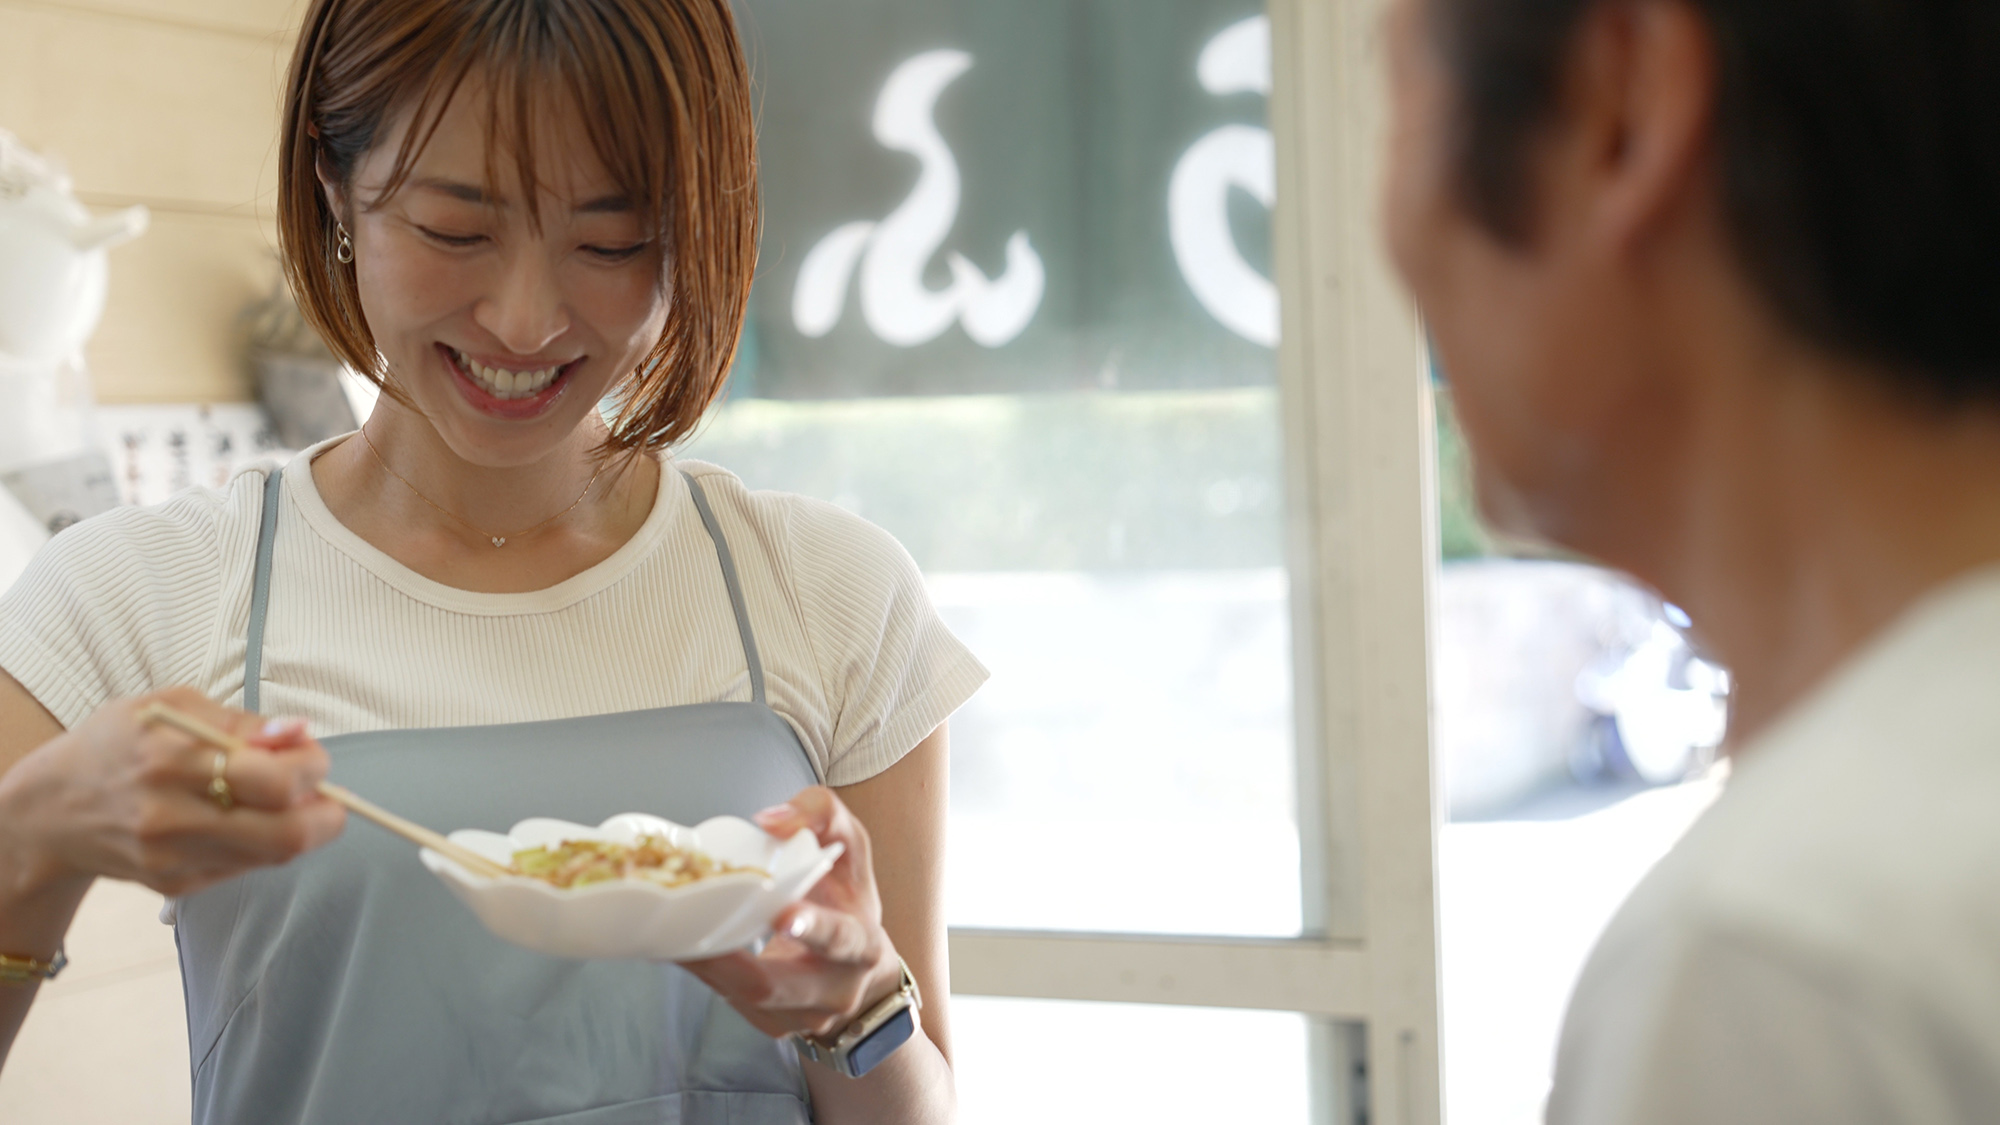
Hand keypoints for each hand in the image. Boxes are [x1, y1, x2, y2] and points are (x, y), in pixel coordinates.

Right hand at [0, 688, 346, 897]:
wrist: (53, 809)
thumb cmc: (120, 743)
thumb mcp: (173, 705)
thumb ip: (242, 722)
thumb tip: (298, 732)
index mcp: (174, 759)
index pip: (276, 781)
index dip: (313, 769)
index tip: (312, 757)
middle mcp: (172, 816)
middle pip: (286, 835)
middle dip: (325, 814)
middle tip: (323, 795)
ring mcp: (173, 857)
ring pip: (272, 856)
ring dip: (298, 828)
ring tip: (284, 801)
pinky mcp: (174, 884)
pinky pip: (245, 867)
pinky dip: (262, 843)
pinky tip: (245, 821)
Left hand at [680, 787, 905, 1042]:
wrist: (856, 968)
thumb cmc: (847, 899)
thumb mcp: (850, 848)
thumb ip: (821, 815)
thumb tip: (769, 820)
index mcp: (862, 946)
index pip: (841, 939)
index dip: (813, 928)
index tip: (783, 913)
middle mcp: (834, 991)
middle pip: (771, 987)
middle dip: (726, 962)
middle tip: (686, 934)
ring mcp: (800, 1017)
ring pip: (740, 996)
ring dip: (700, 964)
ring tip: (664, 933)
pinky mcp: (771, 1025)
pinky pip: (728, 999)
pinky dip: (701, 970)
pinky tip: (676, 943)